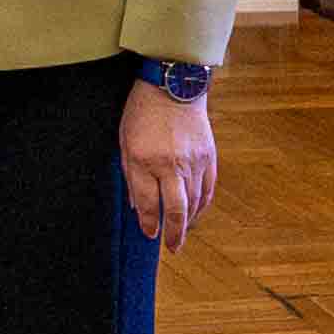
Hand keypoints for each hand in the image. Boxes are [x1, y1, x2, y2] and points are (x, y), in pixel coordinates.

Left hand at [119, 82, 214, 251]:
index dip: (148, 223)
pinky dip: (202, 205)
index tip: (149, 233)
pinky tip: (196, 213)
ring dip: (189, 222)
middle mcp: (171, 164)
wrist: (174, 86)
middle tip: (172, 247)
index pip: (148, 203)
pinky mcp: (209, 156)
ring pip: (194, 202)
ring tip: (182, 234)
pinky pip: (208, 188)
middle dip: (173, 233)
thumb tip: (136, 206)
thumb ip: (130, 175)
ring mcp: (193, 161)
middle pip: (176, 209)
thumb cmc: (143, 112)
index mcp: (145, 160)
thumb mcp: (125, 141)